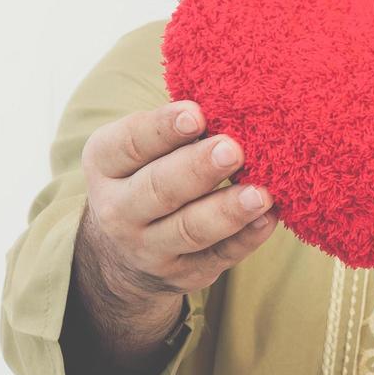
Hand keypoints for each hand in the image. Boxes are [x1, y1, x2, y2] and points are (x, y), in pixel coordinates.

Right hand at [78, 100, 276, 307]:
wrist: (121, 257)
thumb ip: (170, 129)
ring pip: (190, 229)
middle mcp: (119, 210)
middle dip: (198, 168)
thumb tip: (228, 101)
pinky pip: (219, 257)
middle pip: (160, 189)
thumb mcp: (134, 152)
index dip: (162, 129)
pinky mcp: (185, 273)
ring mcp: (150, 248)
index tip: (196, 114)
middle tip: (233, 149)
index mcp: (105, 165)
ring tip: (260, 193)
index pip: (130, 144)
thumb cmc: (142, 178)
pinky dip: (246, 238)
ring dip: (227, 211)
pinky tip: (268, 218)